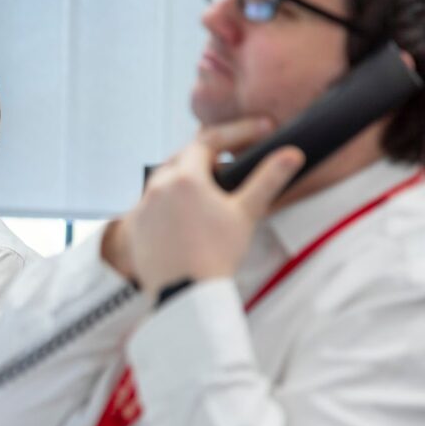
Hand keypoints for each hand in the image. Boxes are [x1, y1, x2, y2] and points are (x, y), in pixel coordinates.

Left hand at [129, 117, 303, 296]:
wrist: (186, 294)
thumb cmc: (216, 255)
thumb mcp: (246, 213)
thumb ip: (267, 179)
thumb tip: (290, 153)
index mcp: (185, 178)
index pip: (209, 141)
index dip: (236, 133)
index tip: (258, 132)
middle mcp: (157, 187)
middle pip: (183, 158)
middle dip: (207, 154)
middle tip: (231, 157)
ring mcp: (142, 207)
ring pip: (164, 181)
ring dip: (185, 178)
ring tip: (208, 187)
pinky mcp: (135, 227)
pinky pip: (151, 205)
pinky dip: (169, 202)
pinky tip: (184, 213)